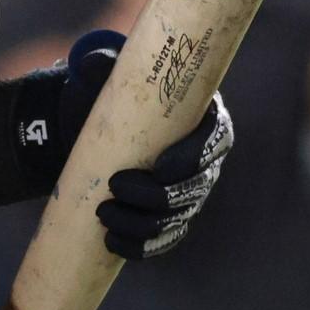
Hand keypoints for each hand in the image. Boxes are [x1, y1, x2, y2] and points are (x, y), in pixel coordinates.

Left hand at [0, 30, 234, 257]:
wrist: (105, 132)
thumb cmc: (119, 98)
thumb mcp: (113, 78)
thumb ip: (105, 66)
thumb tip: (93, 62)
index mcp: (207, 119)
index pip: (216, 141)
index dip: (192, 158)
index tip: (158, 167)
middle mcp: (207, 160)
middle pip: (195, 187)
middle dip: (155, 196)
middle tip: (113, 187)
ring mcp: (192, 192)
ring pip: (178, 218)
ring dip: (141, 223)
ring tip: (102, 214)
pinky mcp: (174, 217)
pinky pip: (166, 239)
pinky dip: (141, 246)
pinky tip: (111, 243)